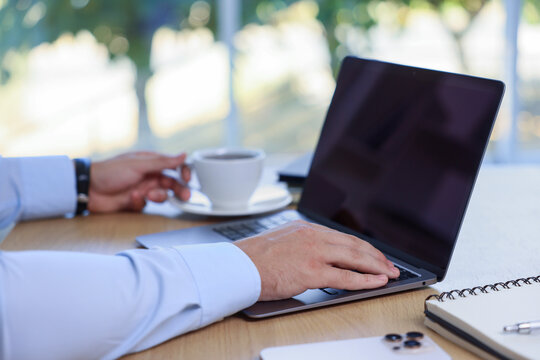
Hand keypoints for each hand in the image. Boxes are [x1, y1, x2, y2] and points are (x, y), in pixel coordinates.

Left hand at [87, 151, 190, 212]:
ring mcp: (143, 188)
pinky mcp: (135, 202)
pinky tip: (131, 198)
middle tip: (185, 196)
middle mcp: (149, 175)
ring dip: (158, 197)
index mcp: (151, 162)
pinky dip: (140, 202)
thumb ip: (163, 162)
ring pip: (162, 196)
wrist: (88, 189)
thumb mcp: (138, 165)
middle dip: (179, 190)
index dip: (184, 171)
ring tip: (148, 195)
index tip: (189, 178)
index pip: (175, 165)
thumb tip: (183, 154)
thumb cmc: (110, 172)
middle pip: (172, 183)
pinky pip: (146, 205)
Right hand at [235, 220, 399, 300]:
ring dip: (376, 266)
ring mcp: (314, 253)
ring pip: (354, 257)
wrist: (238, 266)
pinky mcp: (312, 271)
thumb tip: (315, 256)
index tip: (372, 253)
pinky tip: (377, 282)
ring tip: (390, 273)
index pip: (341, 236)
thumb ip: (300, 244)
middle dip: (375, 255)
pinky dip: (365, 280)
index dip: (361, 246)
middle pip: (353, 244)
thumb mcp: (280, 241)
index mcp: (305, 228)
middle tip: (389, 264)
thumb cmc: (253, 258)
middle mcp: (312, 236)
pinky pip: (345, 276)